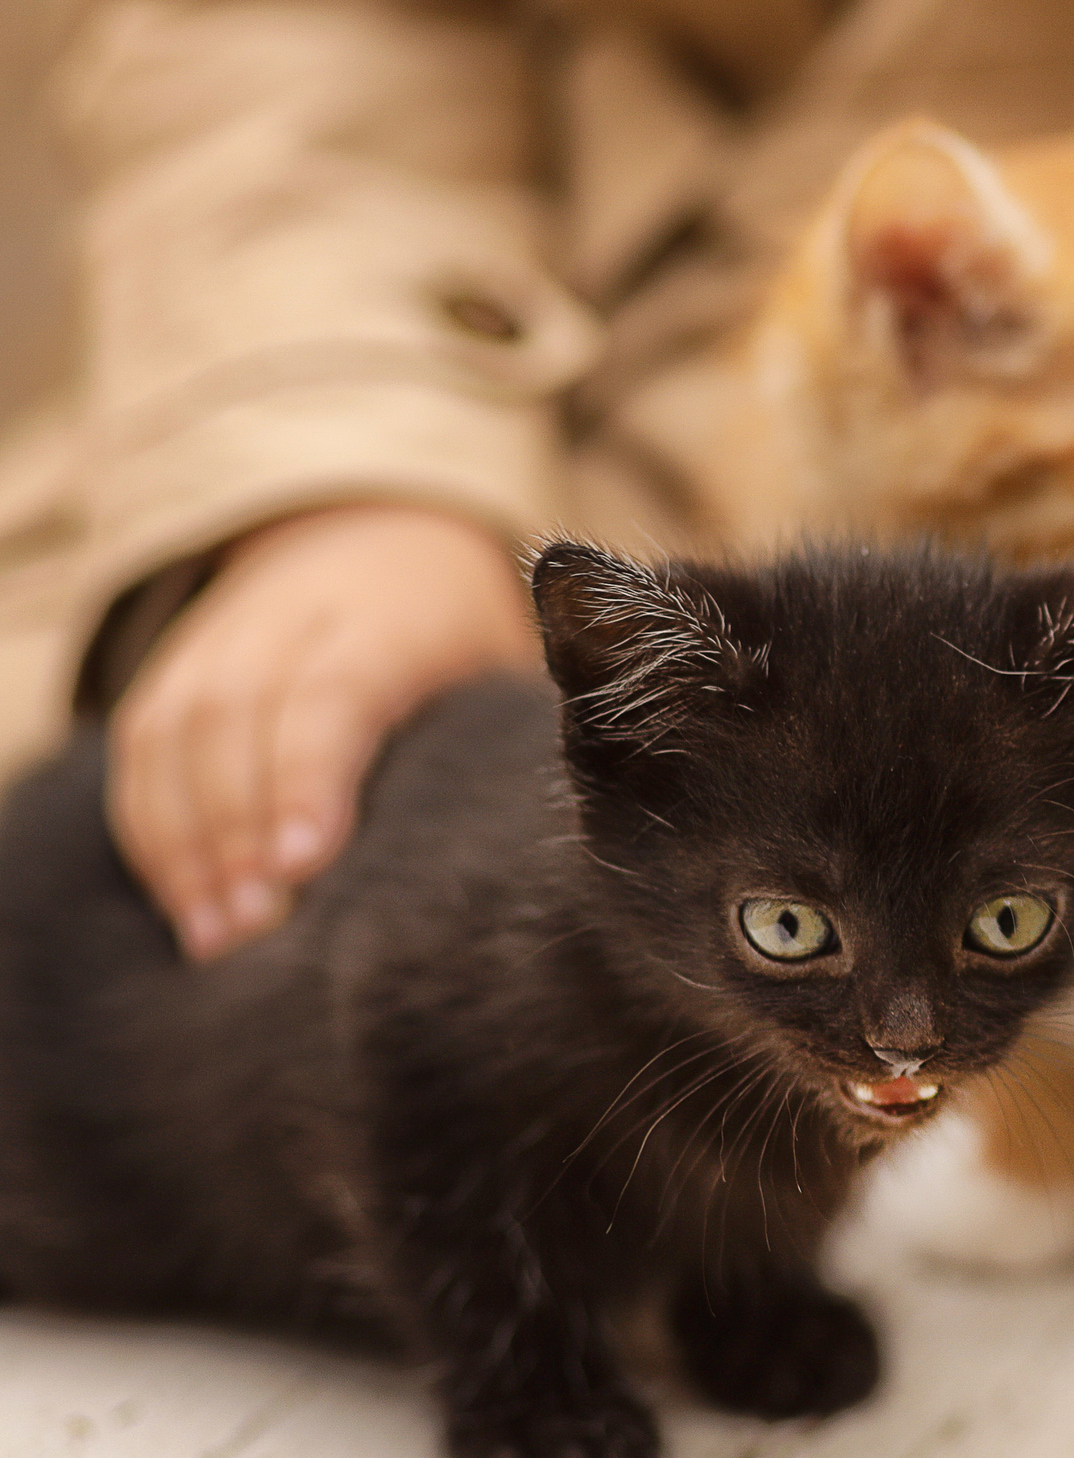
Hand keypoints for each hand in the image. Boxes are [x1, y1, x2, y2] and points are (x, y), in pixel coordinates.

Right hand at [109, 502, 538, 959]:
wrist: (381, 522)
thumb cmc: (466, 630)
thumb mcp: (509, 658)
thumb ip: (509, 732)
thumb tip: (547, 838)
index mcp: (391, 614)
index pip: (332, 693)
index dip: (309, 776)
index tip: (304, 863)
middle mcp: (292, 614)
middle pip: (235, 717)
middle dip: (235, 830)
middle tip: (253, 931)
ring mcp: (223, 632)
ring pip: (173, 729)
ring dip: (183, 840)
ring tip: (213, 935)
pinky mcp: (178, 660)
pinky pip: (142, 738)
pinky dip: (149, 822)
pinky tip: (180, 897)